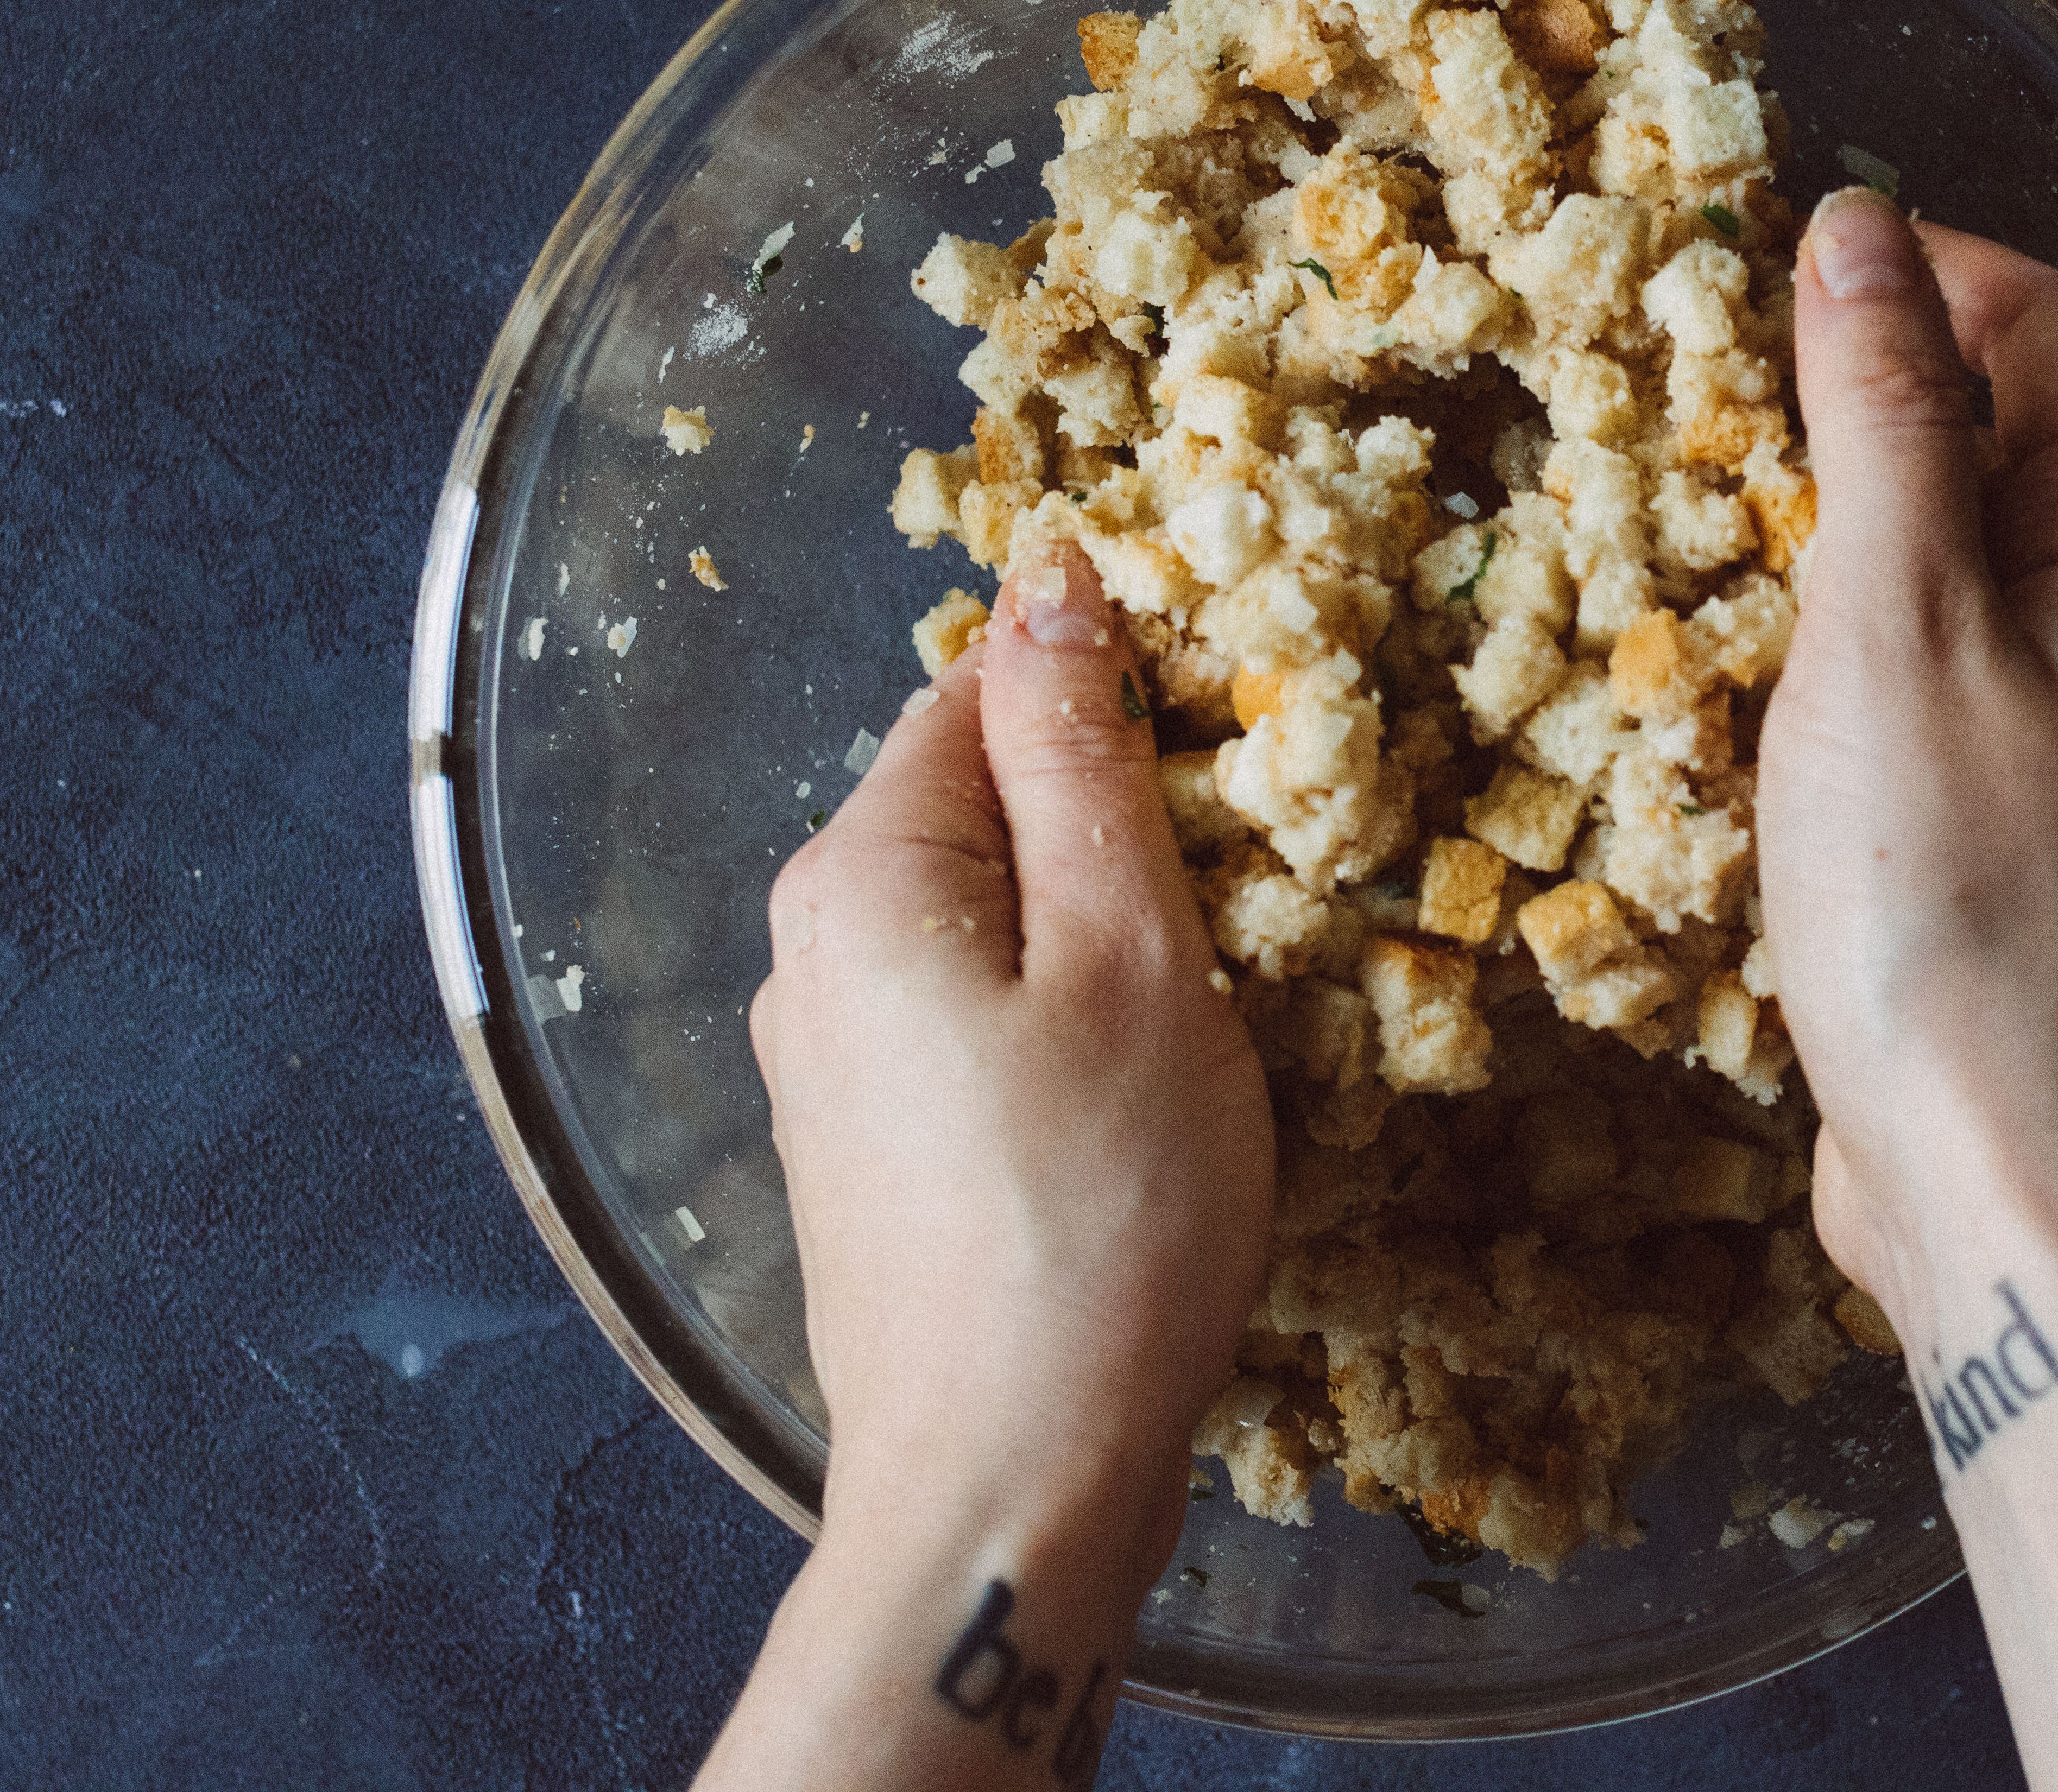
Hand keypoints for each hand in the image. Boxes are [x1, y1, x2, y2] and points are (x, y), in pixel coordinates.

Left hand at [749, 540, 1271, 1537]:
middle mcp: (811, 953)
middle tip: (1246, 901)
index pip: (983, 692)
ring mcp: (828, 1063)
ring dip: (1100, 932)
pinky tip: (1139, 1099)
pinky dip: (1064, 1023)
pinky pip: (974, 1023)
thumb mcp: (1131, 952)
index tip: (1237, 757)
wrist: (1006, 1481)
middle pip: (979, 809)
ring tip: (1208, 1011)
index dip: (1118, 698)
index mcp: (861, 874)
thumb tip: (1052, 575)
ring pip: (987, 924)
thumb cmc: (1097, 1213)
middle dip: (1113, 823)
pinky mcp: (869, 1153)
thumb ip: (1086, 756)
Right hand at [1758, 190, 2057, 1329]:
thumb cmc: (1954, 895)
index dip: (1927, 263)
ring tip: (1686, 529)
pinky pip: (1910, 687)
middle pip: (2003, 437)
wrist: (2003, 1171)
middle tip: (1696, 390)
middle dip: (1858, 390)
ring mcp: (2057, 739)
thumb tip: (1862, 232)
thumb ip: (1882, 419)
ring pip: (1945, 568)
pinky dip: (1818, 653)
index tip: (1773, 263)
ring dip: (1824, 528)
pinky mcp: (1991, 833)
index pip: (2052, 325)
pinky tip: (1726, 690)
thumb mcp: (1897, 616)